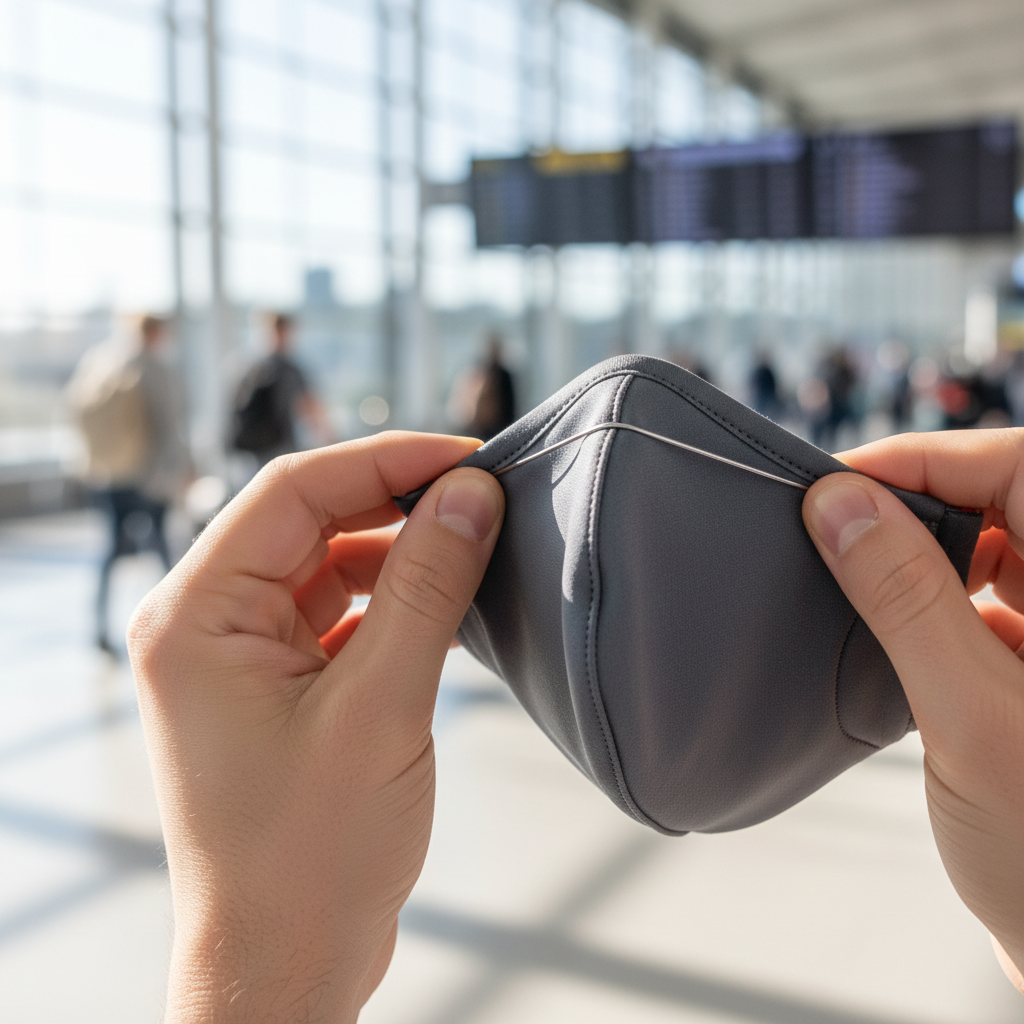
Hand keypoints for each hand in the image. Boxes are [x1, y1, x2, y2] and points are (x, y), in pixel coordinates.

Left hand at [129, 433, 503, 1021]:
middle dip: (396, 504)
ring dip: (401, 555)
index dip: (384, 461)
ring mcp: (242, 657)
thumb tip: (469, 495)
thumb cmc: (309, 858)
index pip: (292, 492)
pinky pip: (340, 615)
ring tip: (473, 552)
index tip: (463, 455)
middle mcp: (206, 625)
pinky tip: (446, 607)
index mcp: (196, 616)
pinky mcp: (279, 687)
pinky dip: (394, 604)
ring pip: (329, 566)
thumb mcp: (381, 707)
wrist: (288, 965)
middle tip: (481, 498)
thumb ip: (426, 588)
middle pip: (309, 522)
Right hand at [802, 429, 1023, 993]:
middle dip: (909, 502)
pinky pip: (975, 600)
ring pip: (984, 547)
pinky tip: (881, 630)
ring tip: (846, 576)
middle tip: (827, 528)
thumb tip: (837, 505)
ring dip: (912, 553)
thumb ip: (907, 600)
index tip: (834, 486)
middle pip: (997, 499)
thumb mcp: (972, 715)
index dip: (922, 460)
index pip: (1015, 467)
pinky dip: (923, 601)